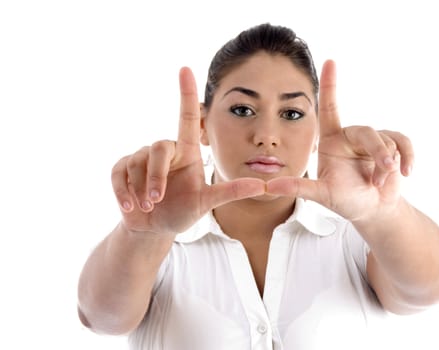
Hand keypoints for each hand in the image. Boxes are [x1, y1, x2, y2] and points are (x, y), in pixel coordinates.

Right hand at [111, 67, 264, 234]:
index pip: (187, 117)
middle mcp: (166, 151)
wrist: (155, 227)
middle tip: (157, 199)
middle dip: (156, 176)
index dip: (187, 93)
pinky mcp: (122, 170)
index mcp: (187, 152)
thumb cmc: (183, 210)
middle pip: (158, 148)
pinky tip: (131, 207)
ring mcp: (142, 159)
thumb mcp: (206, 202)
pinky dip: (123, 193)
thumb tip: (262, 186)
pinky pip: (119, 174)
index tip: (186, 69)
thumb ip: (231, 192)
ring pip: (137, 163)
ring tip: (148, 206)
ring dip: (141, 188)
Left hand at [267, 60, 413, 220]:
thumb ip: (298, 188)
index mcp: (331, 141)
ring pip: (386, 139)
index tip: (330, 61)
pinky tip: (407, 172)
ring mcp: (373, 140)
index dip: (330, 85)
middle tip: (379, 176)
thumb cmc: (345, 201)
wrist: (373, 211)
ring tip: (379, 183)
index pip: (329, 108)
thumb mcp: (321, 195)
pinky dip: (408, 156)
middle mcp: (351, 136)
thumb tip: (268, 186)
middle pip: (366, 131)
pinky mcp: (393, 146)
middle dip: (378, 152)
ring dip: (387, 165)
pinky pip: (404, 142)